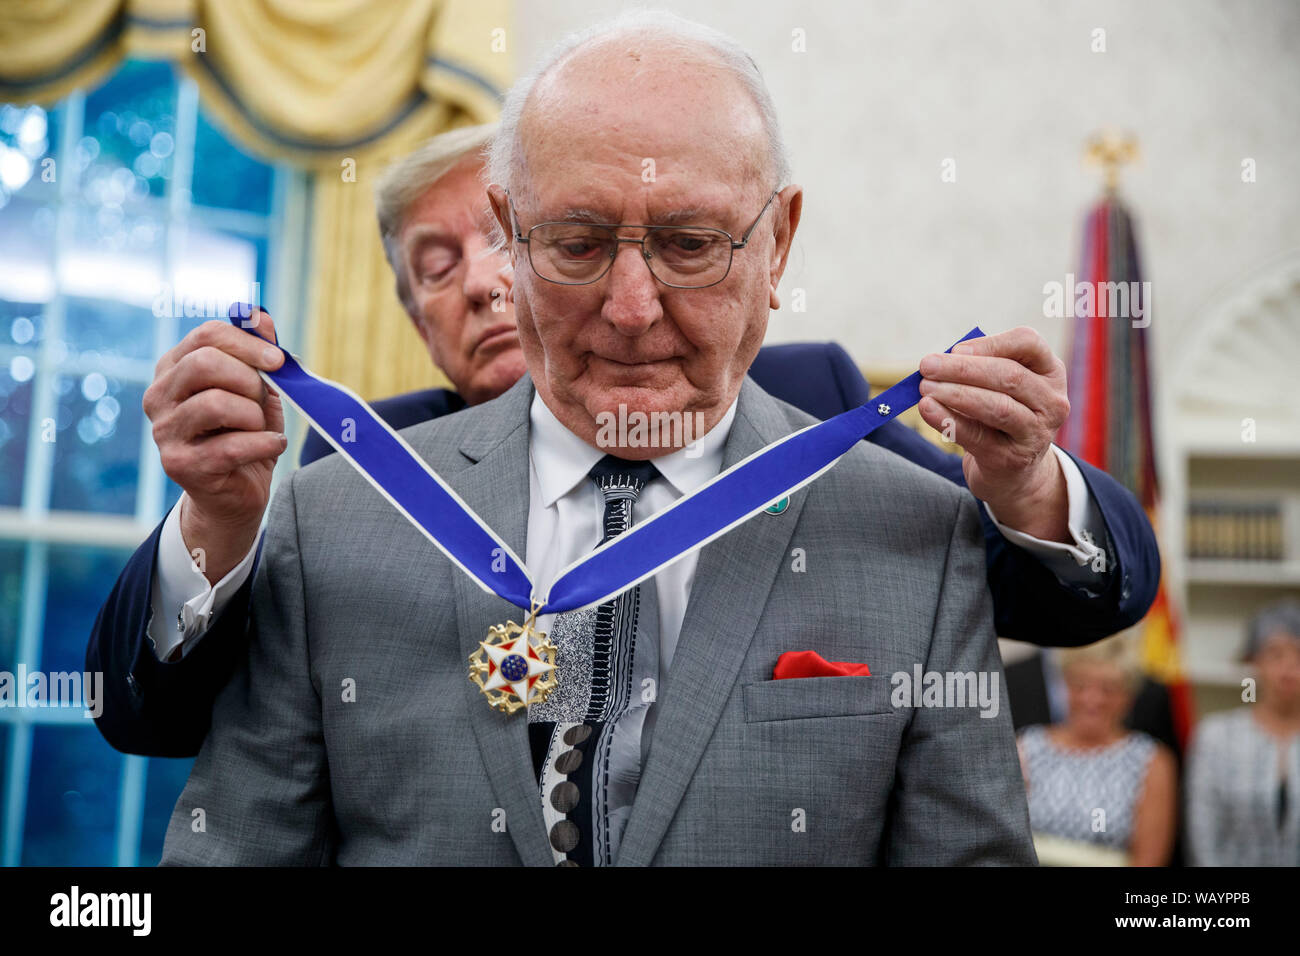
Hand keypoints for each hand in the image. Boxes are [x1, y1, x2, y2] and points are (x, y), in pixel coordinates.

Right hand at [143, 310, 285, 583]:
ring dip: (253, 415)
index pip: (206, 335)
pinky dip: (264, 443)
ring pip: (217, 404)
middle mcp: (158, 396)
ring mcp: (163, 431)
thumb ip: (258, 354)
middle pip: (205, 364)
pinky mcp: (179, 465)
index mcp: (173, 368)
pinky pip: (231, 445)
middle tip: (263, 399)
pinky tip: (272, 446)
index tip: (279, 360)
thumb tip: (261, 316)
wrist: (235, 494)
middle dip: (249, 379)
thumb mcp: (256, 390)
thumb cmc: (245, 434)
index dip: (248, 343)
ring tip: (260, 427)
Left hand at [917, 326, 1071, 541]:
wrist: (1012, 470)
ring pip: (997, 406)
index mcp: (1050, 372)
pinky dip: (949, 421)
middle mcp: (1051, 401)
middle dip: (963, 369)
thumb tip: (941, 361)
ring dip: (956, 394)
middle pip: (1009, 376)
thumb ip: (979, 368)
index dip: (991, 343)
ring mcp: (1037, 432)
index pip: (1029, 343)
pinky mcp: (1013, 459)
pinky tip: (927, 409)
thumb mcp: (999, 387)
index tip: (955, 349)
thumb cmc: (1000, 415)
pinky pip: (978, 436)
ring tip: (925, 388)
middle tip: (927, 366)